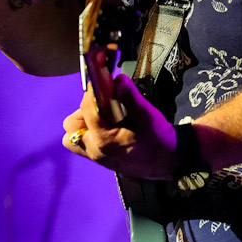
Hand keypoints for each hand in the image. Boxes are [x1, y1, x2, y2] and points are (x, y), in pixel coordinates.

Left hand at [62, 62, 177, 180]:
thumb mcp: (147, 116)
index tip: (101, 82)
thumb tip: (117, 78)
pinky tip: (104, 125)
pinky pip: (80, 143)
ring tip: (103, 115)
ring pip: (73, 135)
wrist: (168, 163)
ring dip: (83, 121)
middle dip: (84, 109)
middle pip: (72, 124)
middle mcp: (94, 150)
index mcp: (104, 139)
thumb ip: (130, 96)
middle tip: (103, 103)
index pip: (87, 109)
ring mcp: (94, 156)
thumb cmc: (158, 140)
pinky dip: (87, 131)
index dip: (92, 92)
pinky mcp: (97, 158)